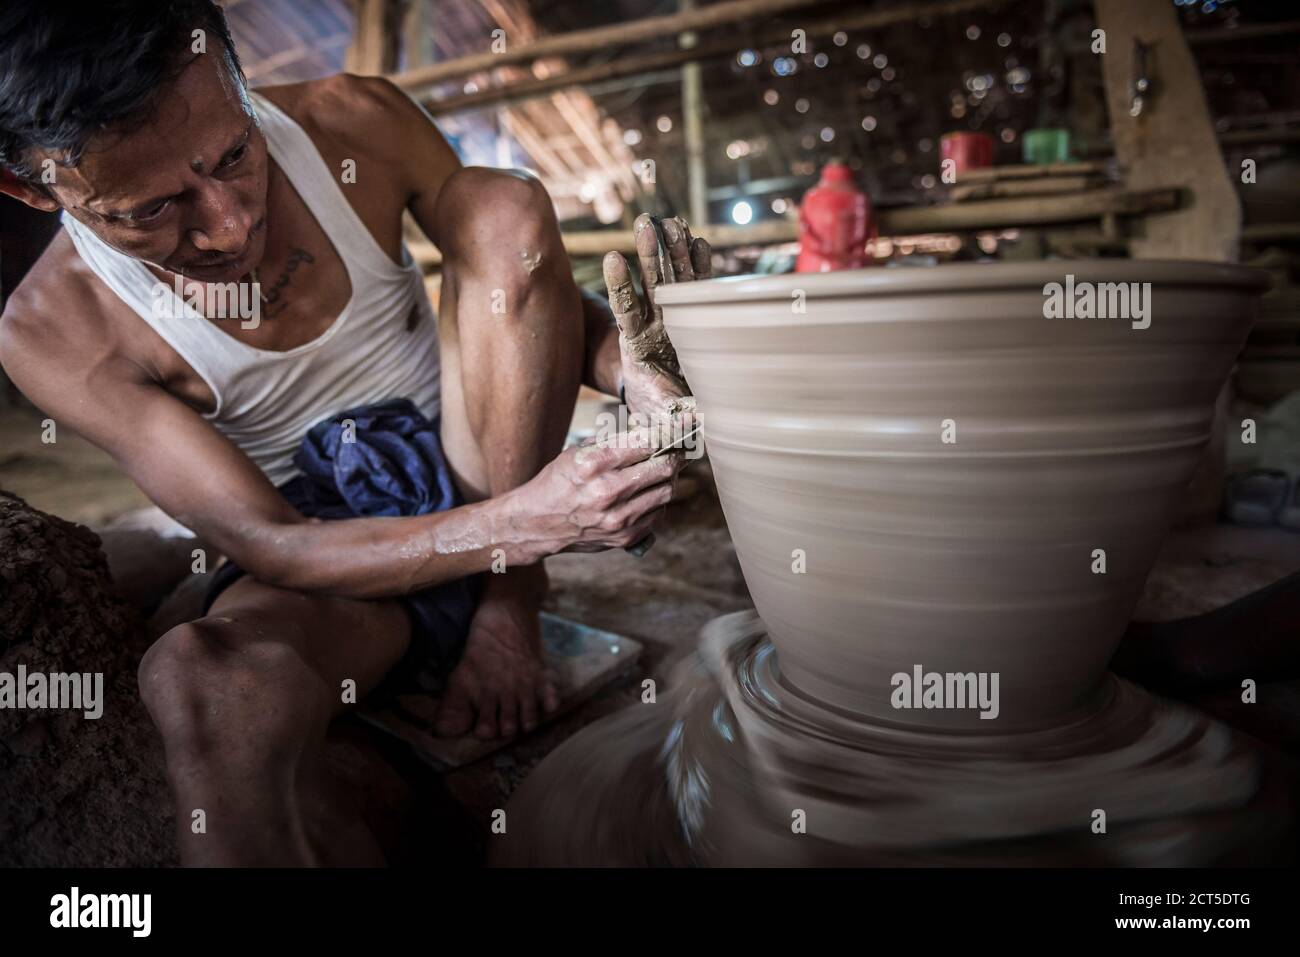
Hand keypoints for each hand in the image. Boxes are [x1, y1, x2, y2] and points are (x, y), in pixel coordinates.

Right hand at [504, 422, 693, 562]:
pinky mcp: (625, 536)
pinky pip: (657, 514)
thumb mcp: (577, 453)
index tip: (676, 431)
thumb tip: (652, 433)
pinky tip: (646, 495)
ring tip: (660, 472)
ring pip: (666, 491)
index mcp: (593, 465)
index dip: (666, 435)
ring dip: (667, 479)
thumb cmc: (559, 482)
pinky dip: (656, 501)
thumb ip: (613, 444)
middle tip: (676, 451)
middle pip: (663, 468)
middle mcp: (607, 492)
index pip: (646, 443)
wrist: (538, 524)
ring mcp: (618, 518)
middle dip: (673, 456)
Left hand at [603, 214, 711, 416]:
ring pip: (673, 281)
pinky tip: (698, 241)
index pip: (626, 313)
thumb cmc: (663, 424)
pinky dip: (699, 267)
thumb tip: (686, 423)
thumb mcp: (660, 426)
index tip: (611, 259)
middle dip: (649, 255)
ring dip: (671, 251)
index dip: (620, 287)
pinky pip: (696, 291)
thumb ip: (667, 423)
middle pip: (650, 286)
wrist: (675, 422)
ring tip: (668, 220)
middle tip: (645, 222)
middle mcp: (655, 331)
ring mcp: (673, 323)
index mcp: (640, 350)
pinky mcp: (692, 322)